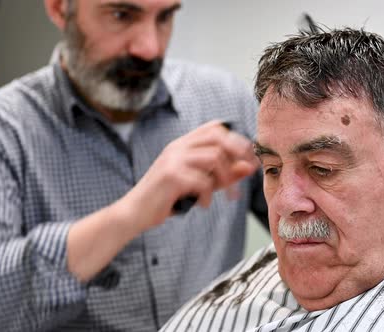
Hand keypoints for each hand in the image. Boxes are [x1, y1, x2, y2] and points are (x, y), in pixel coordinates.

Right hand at [120, 120, 258, 230]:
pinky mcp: (171, 176)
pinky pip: (203, 181)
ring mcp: (173, 159)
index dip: (236, 139)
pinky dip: (208, 195)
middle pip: (218, 136)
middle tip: (247, 172)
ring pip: (214, 157)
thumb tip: (249, 166)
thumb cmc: (166, 198)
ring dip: (226, 178)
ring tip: (226, 195)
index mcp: (182, 144)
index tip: (249, 157)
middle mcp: (177, 147)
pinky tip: (203, 204)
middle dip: (238, 153)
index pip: (215, 127)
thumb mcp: (198, 184)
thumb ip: (223, 175)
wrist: (134, 213)